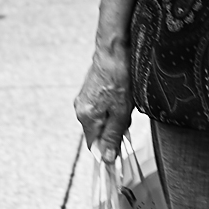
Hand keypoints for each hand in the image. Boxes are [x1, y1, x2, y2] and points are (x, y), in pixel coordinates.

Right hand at [75, 48, 134, 165]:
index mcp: (86, 117)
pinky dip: (112, 108)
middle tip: (127, 118)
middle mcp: (81, 109)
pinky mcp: (89, 91)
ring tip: (125, 104)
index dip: (108, 150)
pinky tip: (122, 97)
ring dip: (115, 118)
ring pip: (101, 120)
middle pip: (98, 133)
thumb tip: (107, 158)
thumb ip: (113, 136)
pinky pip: (101, 108)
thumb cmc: (118, 77)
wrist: (113, 50)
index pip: (94, 146)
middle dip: (114, 131)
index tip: (121, 150)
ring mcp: (84, 99)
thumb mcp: (121, 112)